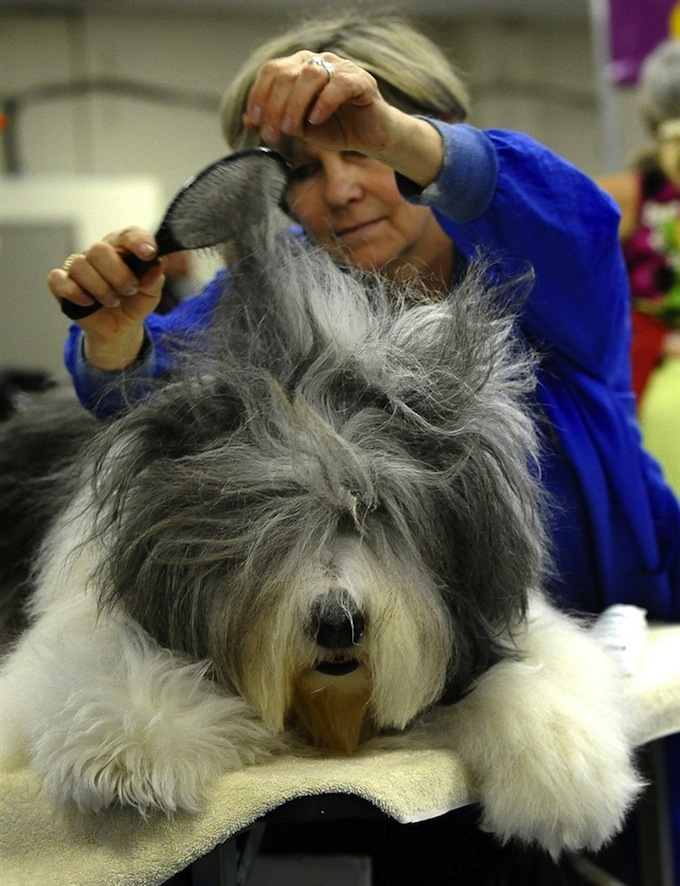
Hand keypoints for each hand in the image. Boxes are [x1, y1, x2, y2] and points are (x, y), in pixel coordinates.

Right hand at [48, 227, 164, 370]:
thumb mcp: (151, 293)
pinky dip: (74, 292)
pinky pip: (57, 280)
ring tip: (113, 302)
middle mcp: (98, 254)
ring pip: (80, 265)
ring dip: (100, 288)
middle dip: (118, 274)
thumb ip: (154, 278)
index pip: (128, 234)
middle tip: (129, 290)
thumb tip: (155, 266)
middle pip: (99, 250)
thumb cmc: (134, 303)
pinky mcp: (62, 284)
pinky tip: (89, 302)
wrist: (120, 328)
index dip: (137, 241)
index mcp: (122, 249)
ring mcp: (78, 268)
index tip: (149, 254)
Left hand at [244, 51, 397, 154]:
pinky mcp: (361, 81)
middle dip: (275, 106)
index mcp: (300, 68)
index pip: (272, 71)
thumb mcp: (299, 128)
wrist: (370, 138)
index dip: (259, 95)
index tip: (256, 122)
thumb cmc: (336, 128)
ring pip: (310, 76)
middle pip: (287, 74)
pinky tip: (316, 120)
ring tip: (292, 130)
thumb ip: (275, 121)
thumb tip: (247, 120)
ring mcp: (341, 68)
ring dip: (295, 106)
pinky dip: (323, 103)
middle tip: (273, 135)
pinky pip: (339, 84)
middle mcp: (319, 62)